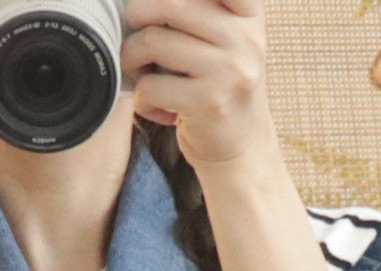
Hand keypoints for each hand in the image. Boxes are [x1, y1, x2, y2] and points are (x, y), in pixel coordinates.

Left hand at [122, 0, 277, 173]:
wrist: (242, 147)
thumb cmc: (219, 86)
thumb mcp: (226, 39)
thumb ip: (200, 12)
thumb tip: (141, 1)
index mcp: (248, 13)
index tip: (157, 11)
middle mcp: (244, 36)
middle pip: (170, 2)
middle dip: (138, 14)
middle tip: (133, 31)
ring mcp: (230, 69)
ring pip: (154, 41)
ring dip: (132, 57)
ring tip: (138, 70)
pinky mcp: (210, 102)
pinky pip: (151, 85)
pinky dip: (142, 96)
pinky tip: (153, 105)